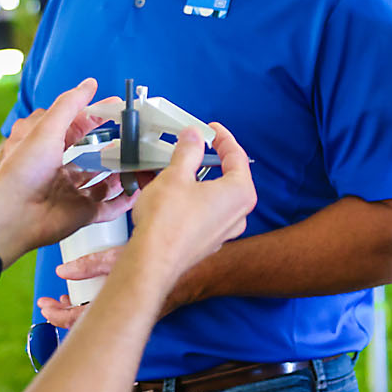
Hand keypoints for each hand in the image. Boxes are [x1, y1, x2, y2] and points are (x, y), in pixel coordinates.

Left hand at [0, 79, 135, 263]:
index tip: (116, 109)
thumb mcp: (47, 128)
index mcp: (46, 147)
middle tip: (132, 138)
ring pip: (102, 182)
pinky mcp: (80, 214)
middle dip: (110, 148)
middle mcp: (57, 169)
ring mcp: (70, 192)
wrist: (13, 215)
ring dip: (119, 173)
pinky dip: (122, 201)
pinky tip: (136, 191)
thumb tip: (89, 84)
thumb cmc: (21, 171)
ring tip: (138, 162)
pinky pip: (107, 207)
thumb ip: (69, 105)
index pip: (75, 127)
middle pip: (90, 155)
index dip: (95, 117)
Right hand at [38, 123, 253, 328]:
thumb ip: (188, 151)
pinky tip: (167, 190)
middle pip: (227, 176)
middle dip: (208, 159)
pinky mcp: (208, 241)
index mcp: (240, 193)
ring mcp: (224, 231)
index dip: (222, 138)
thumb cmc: (167, 222)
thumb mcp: (176, 174)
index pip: (237, 156)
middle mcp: (238, 214)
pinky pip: (202, 211)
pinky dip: (188, 198)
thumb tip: (193, 137)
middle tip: (195, 145)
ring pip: (212, 195)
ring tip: (174, 166)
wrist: (152, 262)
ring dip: (194, 179)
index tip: (211, 129)